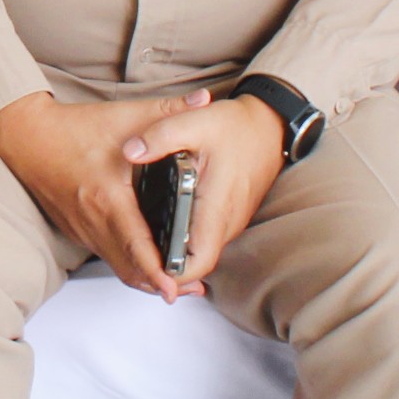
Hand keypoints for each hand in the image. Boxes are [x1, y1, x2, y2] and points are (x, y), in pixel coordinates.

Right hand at [0, 88, 210, 300]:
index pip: (136, 246)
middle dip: (161, 284)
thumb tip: (206, 101)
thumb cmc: (73, 129)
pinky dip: (128, 263)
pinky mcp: (77, 230)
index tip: (176, 288)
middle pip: (130, 269)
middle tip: (190, 288)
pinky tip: (146, 258)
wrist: (26, 137)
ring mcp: (83, 229)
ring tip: (175, 281)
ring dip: (145, 277)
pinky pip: (107, 255)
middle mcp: (93, 221)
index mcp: (108, 198)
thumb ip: (169, 110)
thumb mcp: (126, 116)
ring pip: (118, 266)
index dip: (157, 272)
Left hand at [118, 90, 289, 287]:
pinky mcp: (230, 216)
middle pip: (197, 263)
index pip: (199, 261)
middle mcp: (227, 221)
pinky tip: (163, 228)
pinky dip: (186, 240)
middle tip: (134, 262)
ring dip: (176, 255)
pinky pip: (206, 238)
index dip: (174, 275)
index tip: (148, 274)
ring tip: (143, 248)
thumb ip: (160, 137)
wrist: (268, 126)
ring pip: (201, 251)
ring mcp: (231, 221)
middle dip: (167, 268)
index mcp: (216, 206)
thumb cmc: (236, 127)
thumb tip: (130, 152)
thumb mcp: (193, 122)